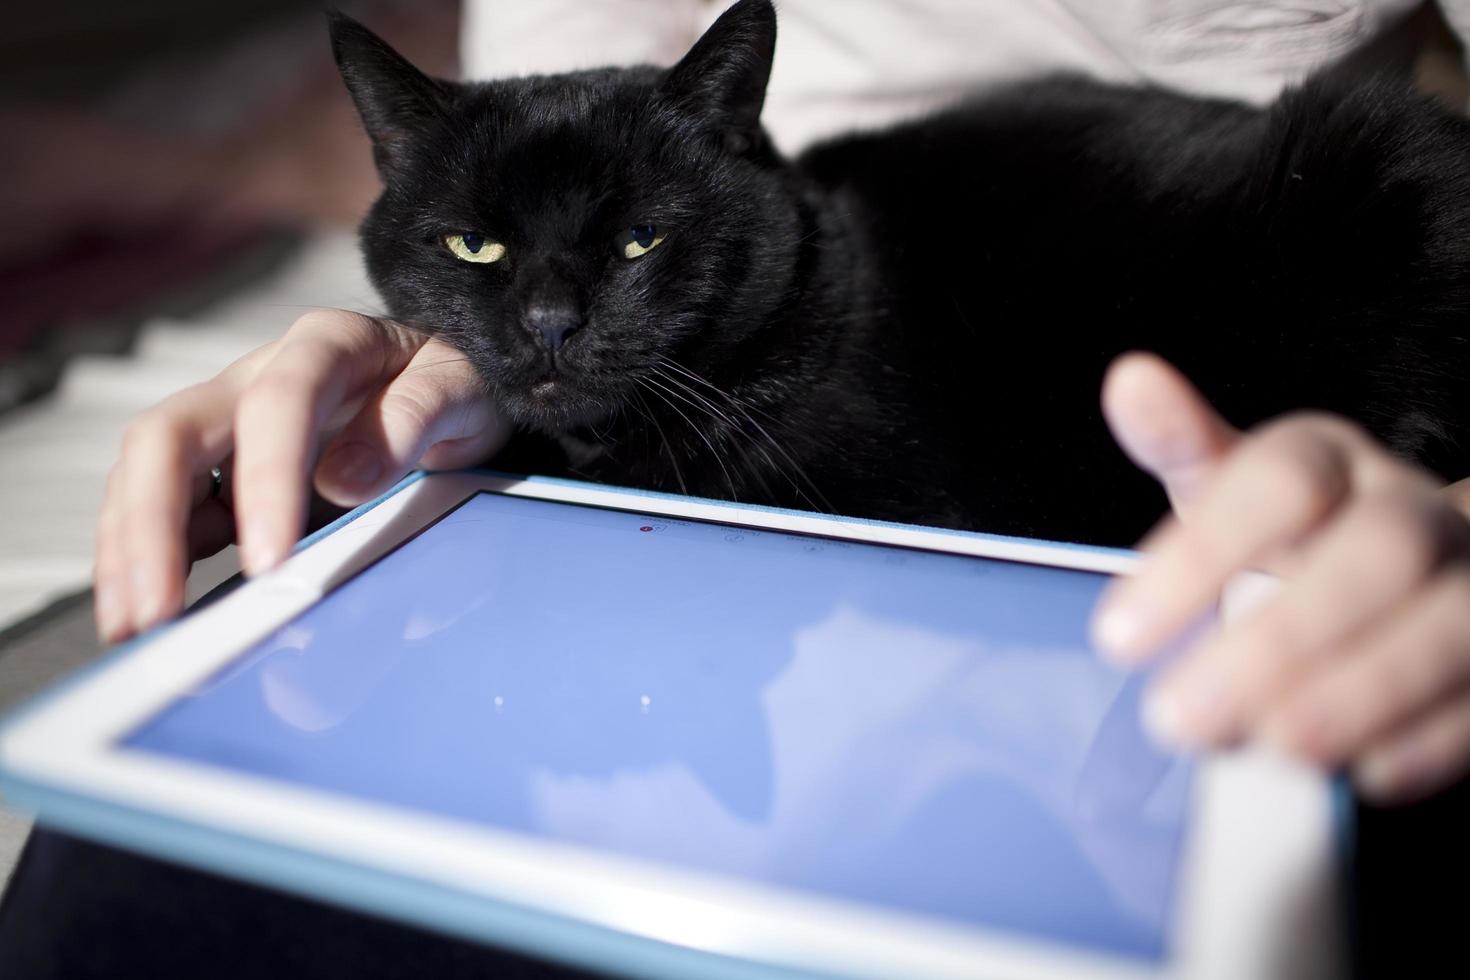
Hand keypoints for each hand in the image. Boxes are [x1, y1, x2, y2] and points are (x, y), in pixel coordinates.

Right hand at [94, 309, 507, 644]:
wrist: (445, 380)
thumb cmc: (453, 381)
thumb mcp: (459, 389)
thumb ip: (413, 421)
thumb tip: (343, 480)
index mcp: (325, 345)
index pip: (276, 404)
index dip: (264, 480)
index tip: (268, 560)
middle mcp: (258, 376)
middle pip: (171, 434)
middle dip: (151, 523)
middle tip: (157, 607)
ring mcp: (231, 421)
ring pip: (150, 472)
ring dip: (129, 549)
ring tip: (131, 624)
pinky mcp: (223, 466)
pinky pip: (167, 507)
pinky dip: (145, 557)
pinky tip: (143, 608)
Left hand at [1093, 352, 1469, 802]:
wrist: (1402, 572)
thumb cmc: (1292, 534)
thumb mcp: (1225, 486)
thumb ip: (1179, 445)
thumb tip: (1131, 381)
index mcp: (1331, 462)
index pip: (1278, 484)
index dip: (1199, 557)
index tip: (1117, 638)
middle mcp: (1413, 512)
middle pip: (1377, 553)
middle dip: (1280, 640)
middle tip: (1181, 715)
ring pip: (1451, 624)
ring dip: (1360, 694)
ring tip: (1272, 746)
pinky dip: (1431, 740)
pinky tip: (1364, 771)